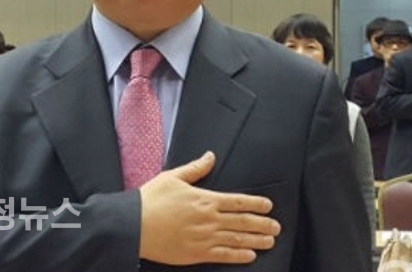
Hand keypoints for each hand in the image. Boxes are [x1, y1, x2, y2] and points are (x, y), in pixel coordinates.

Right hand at [139, 151, 280, 265]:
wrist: (135, 225)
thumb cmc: (152, 199)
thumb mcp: (173, 177)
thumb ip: (195, 168)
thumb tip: (210, 156)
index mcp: (205, 199)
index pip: (238, 201)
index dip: (256, 203)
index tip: (268, 206)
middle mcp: (209, 219)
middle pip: (242, 221)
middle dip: (262, 224)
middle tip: (276, 226)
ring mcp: (204, 238)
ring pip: (237, 239)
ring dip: (256, 240)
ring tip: (270, 241)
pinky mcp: (196, 253)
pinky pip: (223, 255)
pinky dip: (239, 256)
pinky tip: (250, 256)